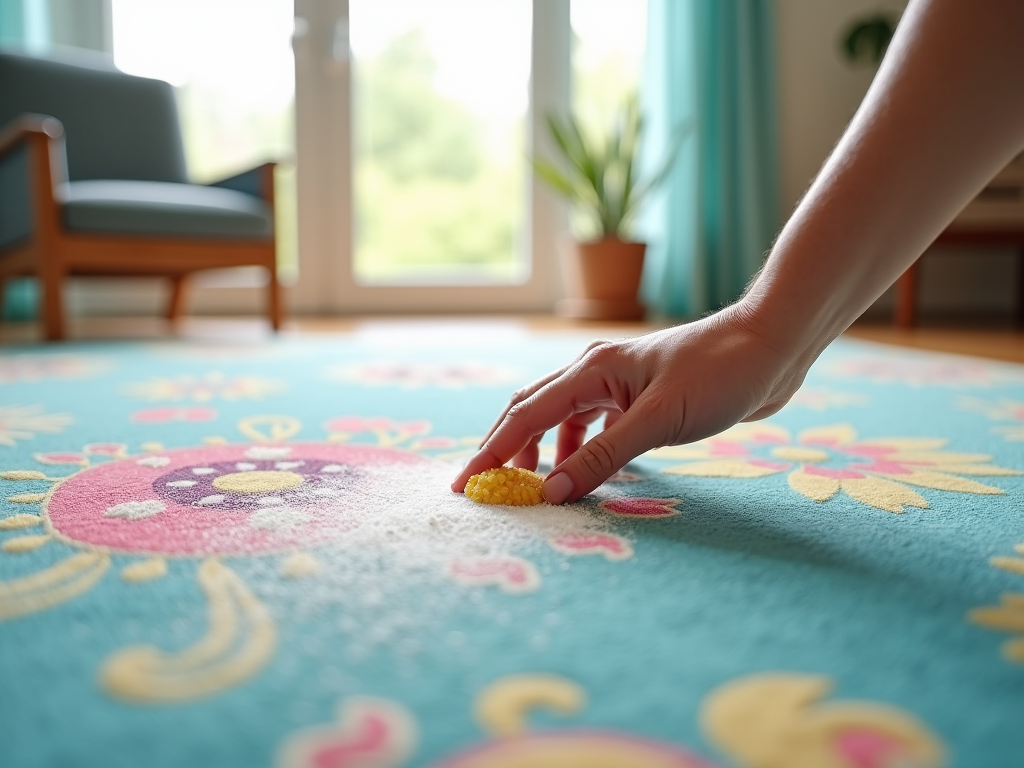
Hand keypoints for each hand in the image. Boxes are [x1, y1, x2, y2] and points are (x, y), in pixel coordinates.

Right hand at [451, 302, 811, 503]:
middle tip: (489, 490)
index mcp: (590, 371)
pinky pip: (595, 425)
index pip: (524, 417)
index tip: (465, 486)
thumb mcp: (659, 421)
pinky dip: (582, 449)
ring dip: (546, 452)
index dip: (491, 454)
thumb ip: (605, 457)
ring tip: (539, 488)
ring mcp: (618, 384)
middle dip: (506, 450)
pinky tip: (590, 471)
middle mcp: (595, 372)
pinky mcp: (640, 397)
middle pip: (533, 413)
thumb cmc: (719, 375)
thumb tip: (553, 493)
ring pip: (563, 419)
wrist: (771, 347)